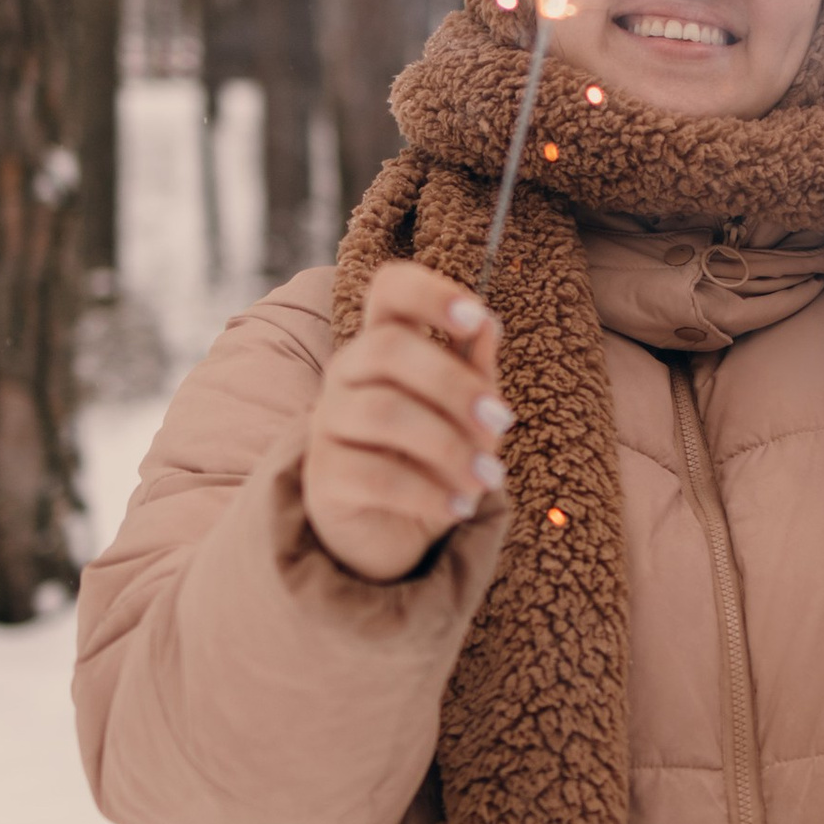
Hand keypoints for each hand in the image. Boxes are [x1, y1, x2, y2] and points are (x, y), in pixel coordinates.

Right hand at [303, 263, 509, 582]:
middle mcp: (347, 372)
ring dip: (449, 447)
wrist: (392, 533)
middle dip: (454, 384)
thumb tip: (487, 323)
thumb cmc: (433, 458)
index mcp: (385, 344)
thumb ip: (474, 370)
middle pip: (388, 348)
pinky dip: (428, 493)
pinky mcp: (323, 476)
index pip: (390, 289)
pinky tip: (459, 507)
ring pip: (384, 412)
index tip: (474, 317)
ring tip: (487, 479)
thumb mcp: (466, 414)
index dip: (429, 292)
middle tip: (500, 422)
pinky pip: (375, 474)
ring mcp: (328, 422)